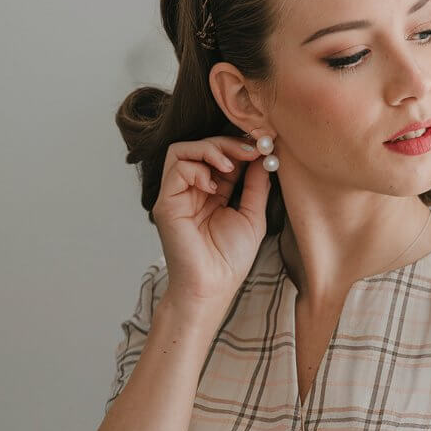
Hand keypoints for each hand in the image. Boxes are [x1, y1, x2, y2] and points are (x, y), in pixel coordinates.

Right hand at [151, 134, 270, 317]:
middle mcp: (192, 191)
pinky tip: (213, 187)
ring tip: (231, 165)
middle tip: (251, 150)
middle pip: (201, 147)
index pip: (221, 156)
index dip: (240, 147)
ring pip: (183, 150)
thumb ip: (256, 185)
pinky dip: (197, 168)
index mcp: (212, 193)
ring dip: (211, 149)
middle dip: (228, 143)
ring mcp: (176, 195)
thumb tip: (265, 157)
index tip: (263, 147)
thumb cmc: (229, 260)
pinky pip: (176, 167)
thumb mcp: (252, 216)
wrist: (211, 287)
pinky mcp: (166, 202)